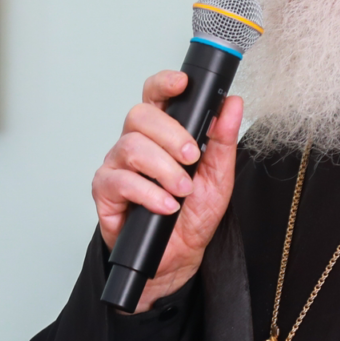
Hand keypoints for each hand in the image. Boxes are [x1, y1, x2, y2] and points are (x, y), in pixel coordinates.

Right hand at [92, 72, 242, 312]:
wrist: (177, 257)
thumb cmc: (193, 214)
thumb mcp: (219, 176)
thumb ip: (223, 139)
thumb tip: (233, 104)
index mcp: (162, 132)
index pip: (156, 96)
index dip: (165, 84)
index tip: (182, 83)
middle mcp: (136, 142)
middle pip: (140, 115)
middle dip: (170, 134)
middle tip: (191, 158)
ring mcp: (117, 164)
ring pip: (131, 146)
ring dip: (163, 169)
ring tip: (182, 190)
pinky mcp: (106, 190)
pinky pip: (121, 180)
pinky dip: (149, 193)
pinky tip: (166, 206)